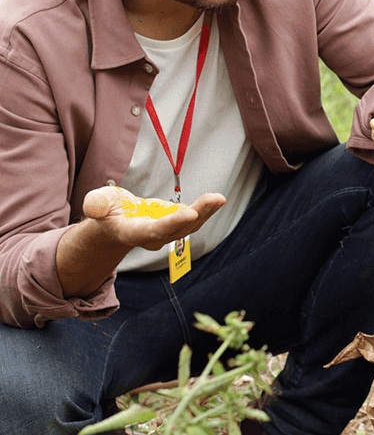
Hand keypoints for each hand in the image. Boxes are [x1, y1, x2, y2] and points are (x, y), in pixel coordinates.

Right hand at [82, 185, 225, 250]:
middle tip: (214, 200)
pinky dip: (207, 209)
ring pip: (190, 225)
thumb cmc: (107, 210)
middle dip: (197, 215)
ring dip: (206, 211)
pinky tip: (217, 199)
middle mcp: (154, 236)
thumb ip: (96, 204)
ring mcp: (167, 232)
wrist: (117, 220)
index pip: (154, 230)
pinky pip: (194, 218)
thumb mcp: (98, 202)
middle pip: (178, 229)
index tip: (190, 213)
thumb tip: (93, 207)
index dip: (172, 223)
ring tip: (219, 198)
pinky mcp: (177, 224)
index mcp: (133, 232)